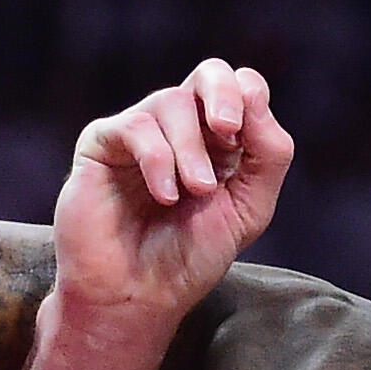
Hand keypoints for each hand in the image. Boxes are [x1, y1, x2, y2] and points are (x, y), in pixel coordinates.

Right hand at [52, 60, 293, 324]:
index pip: (241, 88)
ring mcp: (139, 134)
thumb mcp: (250, 208)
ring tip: (193, 193)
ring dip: (191, 150)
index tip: (242, 141)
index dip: (247, 99)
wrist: (136, 296)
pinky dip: (157, 159)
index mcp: (219, 141)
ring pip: (172, 101)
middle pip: (208, 73)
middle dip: (223, 95)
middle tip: (227, 132)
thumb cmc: (189, 258)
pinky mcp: (101, 144)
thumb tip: (254, 96)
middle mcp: (180, 129)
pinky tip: (164, 196)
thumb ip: (269, 154)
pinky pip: (135, 126)